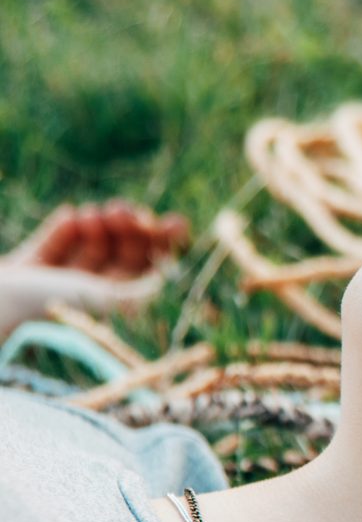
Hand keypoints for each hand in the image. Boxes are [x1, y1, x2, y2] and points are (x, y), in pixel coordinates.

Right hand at [0, 200, 188, 335]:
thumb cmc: (58, 308)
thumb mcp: (115, 301)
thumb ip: (146, 290)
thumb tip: (172, 275)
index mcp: (118, 311)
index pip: (151, 274)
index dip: (165, 248)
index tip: (176, 222)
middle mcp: (91, 299)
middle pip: (125, 256)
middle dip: (130, 229)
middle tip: (122, 210)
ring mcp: (58, 285)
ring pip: (91, 247)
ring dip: (98, 226)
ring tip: (94, 215)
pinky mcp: (26, 272)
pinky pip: (53, 245)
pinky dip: (64, 230)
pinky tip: (69, 218)